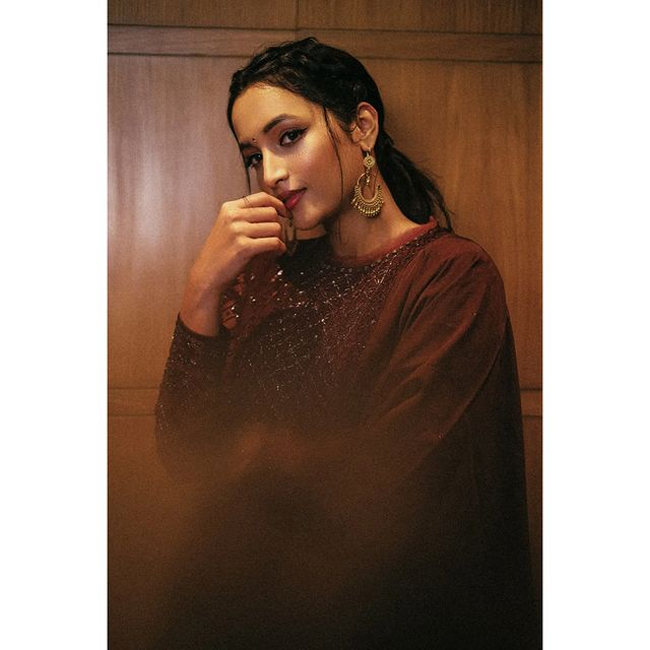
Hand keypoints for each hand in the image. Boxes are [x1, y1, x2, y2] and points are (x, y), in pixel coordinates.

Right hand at [180, 192, 288, 334]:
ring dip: (279, 238)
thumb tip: (276, 212)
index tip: (284, 213)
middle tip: (276, 236)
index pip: (262, 197)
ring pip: (275, 227)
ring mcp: (238, 231)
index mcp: (230, 208)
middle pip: (271, 212)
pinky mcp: (244, 247)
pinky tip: (275, 252)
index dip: (278, 204)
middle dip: (278, 225)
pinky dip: (279, 248)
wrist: (207, 273)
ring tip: (274, 247)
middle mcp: (233, 216)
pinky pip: (273, 242)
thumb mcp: (229, 226)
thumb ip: (247, 216)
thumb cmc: (221, 252)